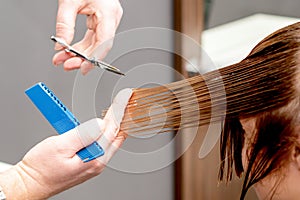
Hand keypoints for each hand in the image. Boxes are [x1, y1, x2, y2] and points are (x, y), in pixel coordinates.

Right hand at [0, 88, 131, 199]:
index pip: (112, 130)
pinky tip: (104, 125)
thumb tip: (100, 123)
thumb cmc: (41, 169)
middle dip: (120, 116)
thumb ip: (82, 135)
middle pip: (116, 136)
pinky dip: (104, 132)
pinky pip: (102, 144)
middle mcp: (97, 163)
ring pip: (110, 140)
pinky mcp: (88, 163)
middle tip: (123, 100)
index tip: (124, 98)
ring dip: (113, 123)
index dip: (118, 111)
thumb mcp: (60, 147)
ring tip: (117, 108)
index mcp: (93, 159)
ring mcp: (93, 164)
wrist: (30, 185)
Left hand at [52, 0, 122, 74]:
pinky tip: (71, 51)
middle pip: (99, 46)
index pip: (104, 42)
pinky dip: (82, 45)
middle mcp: (112, 18)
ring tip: (64, 59)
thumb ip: (65, 24)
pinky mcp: (101, 21)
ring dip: (80, 53)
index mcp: (109, 12)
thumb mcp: (69, 1)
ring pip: (95, 44)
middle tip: (66, 65)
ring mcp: (108, 20)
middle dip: (82, 57)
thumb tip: (61, 44)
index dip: (94, 58)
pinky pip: (93, 38)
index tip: (83, 68)